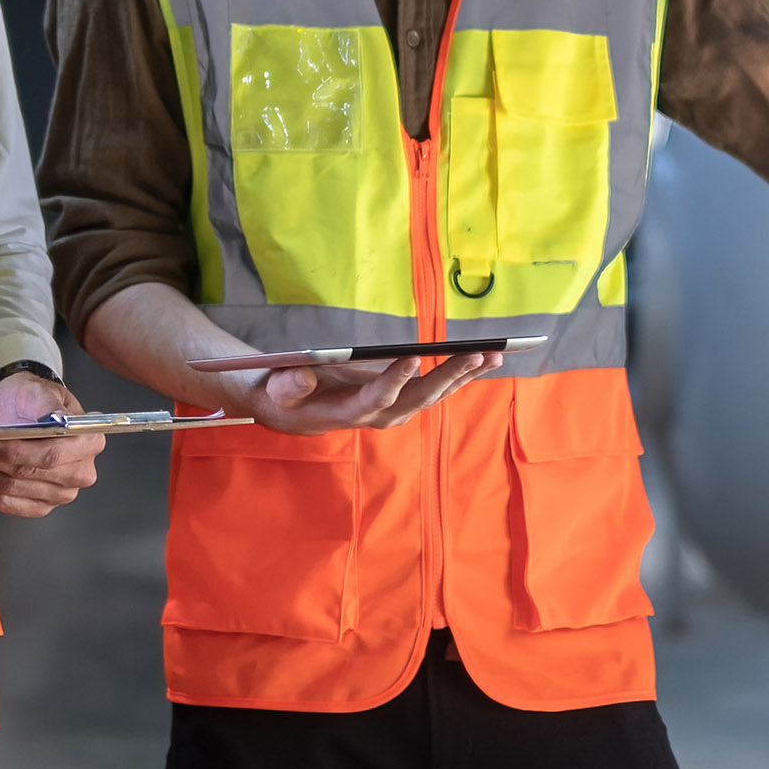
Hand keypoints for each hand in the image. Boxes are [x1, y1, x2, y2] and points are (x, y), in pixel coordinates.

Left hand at [0, 372, 105, 516]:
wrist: (20, 411)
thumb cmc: (30, 399)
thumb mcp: (39, 391)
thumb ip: (46, 404)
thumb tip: (49, 419)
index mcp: (88, 441)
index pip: (51, 455)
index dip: (16, 452)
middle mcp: (80, 472)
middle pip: (27, 473)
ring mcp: (61, 494)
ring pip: (11, 488)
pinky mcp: (40, 506)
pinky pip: (6, 503)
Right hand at [216, 351, 502, 435]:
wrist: (288, 409)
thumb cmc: (280, 393)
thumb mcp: (274, 388)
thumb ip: (287, 386)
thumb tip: (301, 376)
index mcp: (345, 411)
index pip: (374, 400)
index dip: (391, 382)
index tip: (410, 358)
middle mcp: (376, 415)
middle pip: (416, 398)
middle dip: (449, 376)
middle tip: (478, 354)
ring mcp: (391, 409)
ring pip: (432, 395)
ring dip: (463, 375)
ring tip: (494, 355)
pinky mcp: (399, 399)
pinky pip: (433, 389)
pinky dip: (459, 374)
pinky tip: (481, 361)